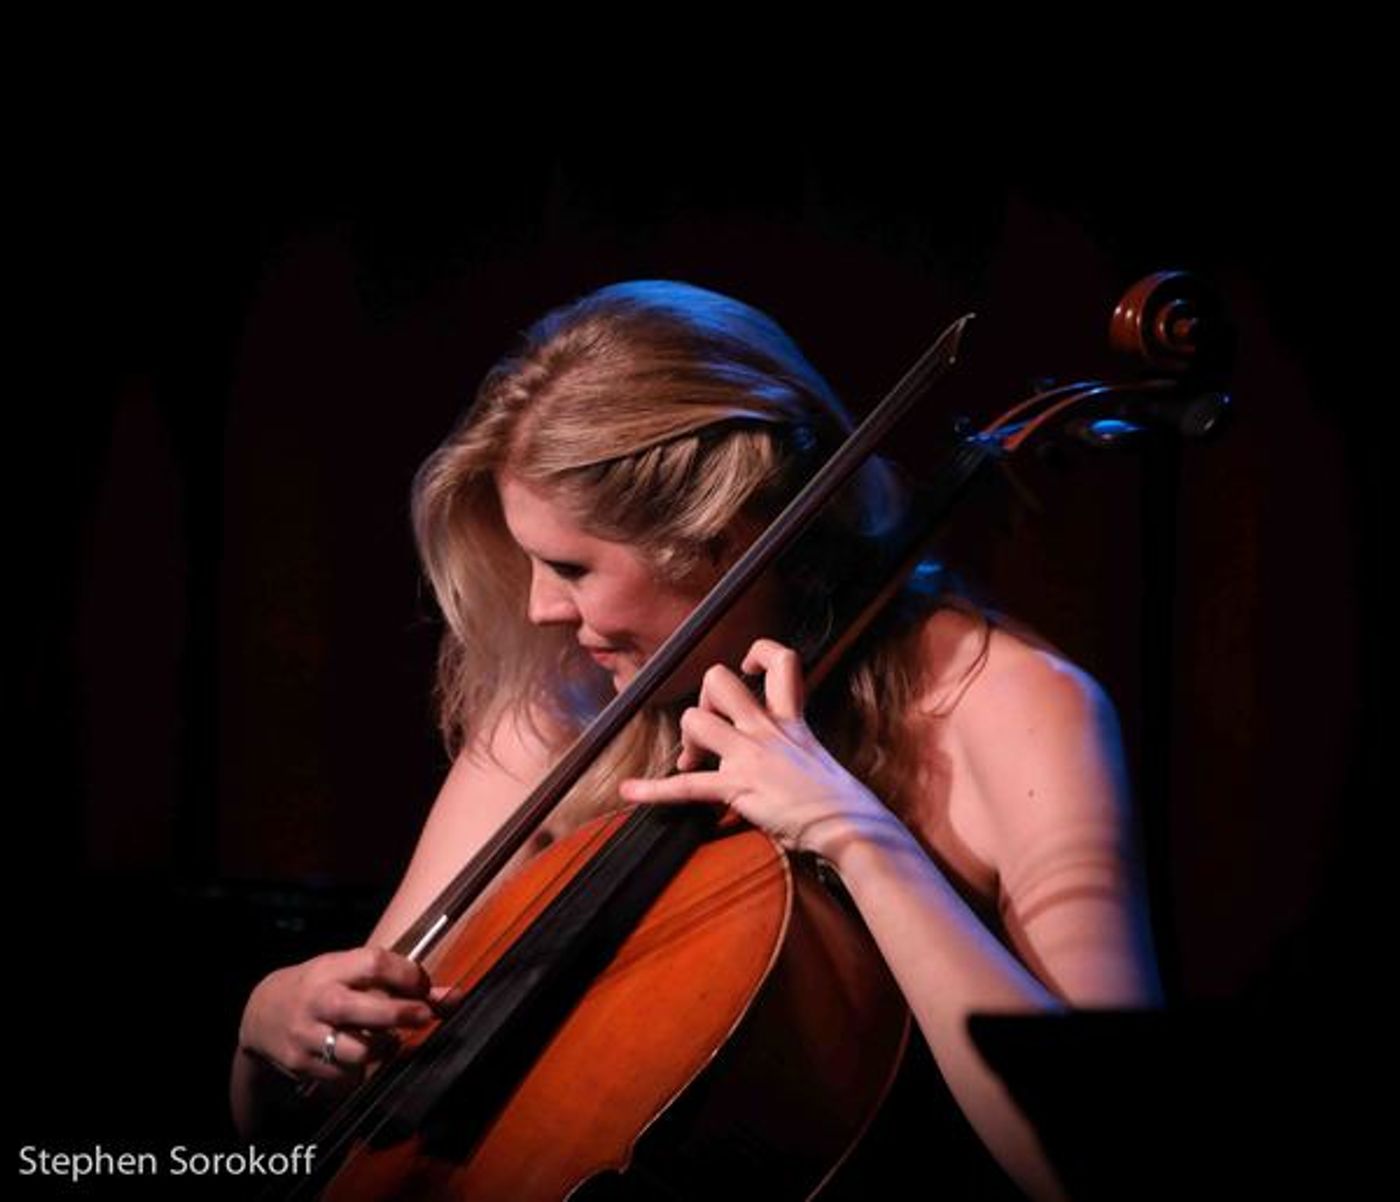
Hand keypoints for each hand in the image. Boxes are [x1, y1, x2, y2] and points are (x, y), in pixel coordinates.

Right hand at [238, 947, 448, 1085]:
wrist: (262, 1013)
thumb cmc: (322, 986)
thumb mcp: (352, 972)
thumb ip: (402, 983)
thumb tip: (456, 996)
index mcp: (333, 969)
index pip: (376, 963)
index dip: (407, 975)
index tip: (421, 986)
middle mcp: (320, 1000)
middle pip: (369, 1010)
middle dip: (403, 1015)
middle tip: (424, 1016)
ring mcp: (308, 1035)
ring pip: (359, 1051)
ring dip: (384, 1050)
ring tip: (389, 1042)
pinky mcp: (302, 1065)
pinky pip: (345, 1077)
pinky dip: (361, 1072)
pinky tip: (362, 1060)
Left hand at [619, 638, 890, 856]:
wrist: (851, 827)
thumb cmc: (841, 801)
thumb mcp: (819, 757)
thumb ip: (795, 744)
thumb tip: (777, 755)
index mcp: (791, 719)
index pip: (782, 660)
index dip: (760, 654)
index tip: (748, 670)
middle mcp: (767, 729)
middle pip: (720, 680)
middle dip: (704, 700)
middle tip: (709, 730)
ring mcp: (750, 757)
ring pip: (696, 720)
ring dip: (686, 740)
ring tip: (691, 762)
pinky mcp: (738, 788)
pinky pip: (686, 785)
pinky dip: (653, 790)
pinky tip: (630, 792)